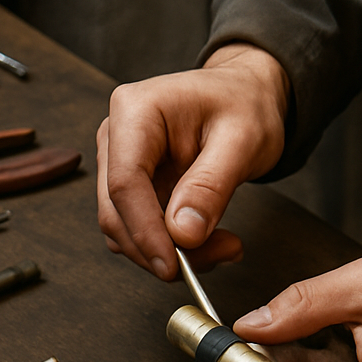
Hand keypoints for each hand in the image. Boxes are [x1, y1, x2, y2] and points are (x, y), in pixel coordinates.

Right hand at [97, 43, 289, 278]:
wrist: (245, 95)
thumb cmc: (244, 105)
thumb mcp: (242, 141)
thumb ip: (210, 187)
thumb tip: (182, 234)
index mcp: (135, 112)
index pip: (124, 183)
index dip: (144, 232)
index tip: (173, 266)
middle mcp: (116, 136)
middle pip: (117, 213)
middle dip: (162, 249)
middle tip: (220, 255)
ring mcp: (118, 163)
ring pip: (126, 229)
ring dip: (169, 253)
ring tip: (224, 246)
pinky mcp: (131, 187)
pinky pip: (140, 230)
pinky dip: (171, 247)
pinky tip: (208, 240)